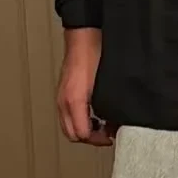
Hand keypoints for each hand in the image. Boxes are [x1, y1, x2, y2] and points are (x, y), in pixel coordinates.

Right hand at [56, 28, 113, 146]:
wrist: (84, 38)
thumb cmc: (94, 55)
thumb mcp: (106, 86)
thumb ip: (109, 108)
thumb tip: (116, 123)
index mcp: (74, 101)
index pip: (82, 134)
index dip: (98, 140)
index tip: (110, 137)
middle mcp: (64, 101)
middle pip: (73, 134)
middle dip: (91, 138)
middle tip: (107, 135)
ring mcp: (62, 98)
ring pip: (68, 126)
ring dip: (85, 130)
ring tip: (102, 125)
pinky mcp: (64, 93)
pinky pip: (68, 115)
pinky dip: (80, 120)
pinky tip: (94, 114)